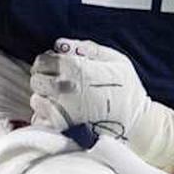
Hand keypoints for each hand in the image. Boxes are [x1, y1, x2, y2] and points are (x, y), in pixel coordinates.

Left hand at [30, 38, 173, 173]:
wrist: (137, 127)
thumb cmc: (128, 92)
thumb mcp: (116, 61)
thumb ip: (88, 49)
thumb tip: (61, 44)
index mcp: (76, 68)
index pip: (43, 60)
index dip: (48, 62)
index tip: (56, 67)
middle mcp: (64, 88)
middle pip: (36, 79)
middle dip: (44, 78)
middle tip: (58, 83)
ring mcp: (60, 110)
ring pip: (36, 99)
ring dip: (45, 98)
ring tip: (62, 100)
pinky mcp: (60, 129)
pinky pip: (40, 120)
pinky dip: (45, 117)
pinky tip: (60, 115)